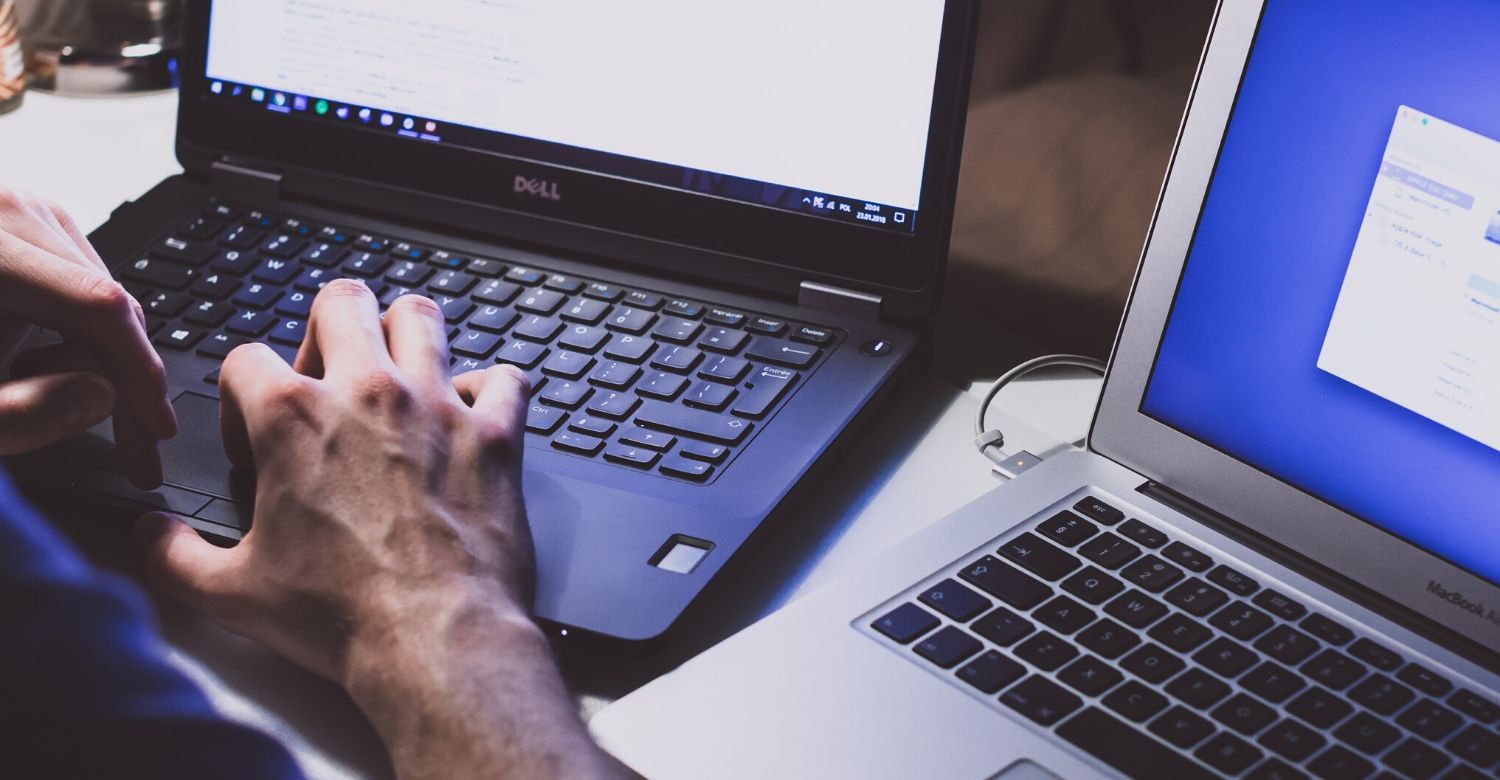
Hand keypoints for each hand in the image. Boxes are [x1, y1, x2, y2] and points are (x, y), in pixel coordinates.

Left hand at [0, 189, 176, 484]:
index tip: (154, 429)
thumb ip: (17, 413)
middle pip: (106, 300)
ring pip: (99, 293)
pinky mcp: (17, 221)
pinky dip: (79, 332)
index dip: (139, 373)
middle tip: (137, 448)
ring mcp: (15, 209)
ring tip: (66, 405)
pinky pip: (77, 282)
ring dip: (102, 359)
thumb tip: (101, 397)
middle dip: (127, 379)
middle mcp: (4, 211)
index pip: (97, 306)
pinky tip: (49, 367)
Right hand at [136, 281, 622, 777]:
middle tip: (327, 375)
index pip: (245, 357)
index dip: (238, 395)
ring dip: (406, 335)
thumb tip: (150, 535)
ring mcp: (436, 406)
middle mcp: (367, 393)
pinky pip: (505, 377)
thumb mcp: (231, 592)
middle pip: (341, 300)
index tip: (252, 438)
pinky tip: (472, 415)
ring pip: (422, 316)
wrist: (435, 641)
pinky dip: (490, 389)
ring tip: (397, 373)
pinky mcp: (495, 434)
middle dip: (326, 327)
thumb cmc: (342, 617)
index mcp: (292, 418)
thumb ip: (174, 554)